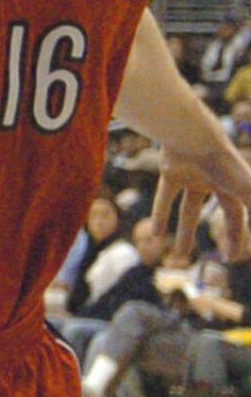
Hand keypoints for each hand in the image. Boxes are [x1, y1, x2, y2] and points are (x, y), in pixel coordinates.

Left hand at [153, 140, 250, 261]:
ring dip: (185, 232)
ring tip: (179, 255)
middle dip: (226, 235)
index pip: (238, 216)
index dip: (236, 236)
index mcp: (234, 185)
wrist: (192, 137)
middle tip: (226, 259)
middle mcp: (216, 180)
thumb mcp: (247, 192)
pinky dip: (159, 215)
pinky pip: (165, 196)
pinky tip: (155, 236)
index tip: (234, 256)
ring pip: (189, 208)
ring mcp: (193, 176)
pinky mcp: (171, 171)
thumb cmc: (223, 164)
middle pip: (224, 212)